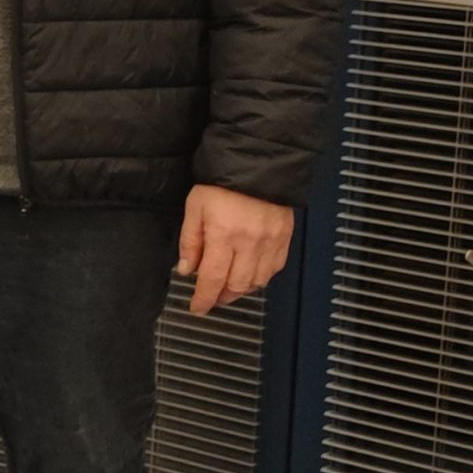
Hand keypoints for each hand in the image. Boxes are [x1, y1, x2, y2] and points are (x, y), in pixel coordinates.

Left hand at [178, 185, 294, 316]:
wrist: (258, 164)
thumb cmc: (221, 184)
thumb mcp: (195, 208)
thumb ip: (190, 241)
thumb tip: (186, 270)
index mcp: (224, 235)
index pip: (212, 279)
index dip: (203, 299)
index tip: (197, 308)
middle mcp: (250, 243)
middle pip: (237, 285)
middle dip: (221, 297)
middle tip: (211, 298)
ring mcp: (271, 242)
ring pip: (258, 281)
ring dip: (241, 289)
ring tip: (228, 287)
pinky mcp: (285, 239)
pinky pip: (274, 269)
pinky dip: (261, 277)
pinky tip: (249, 274)